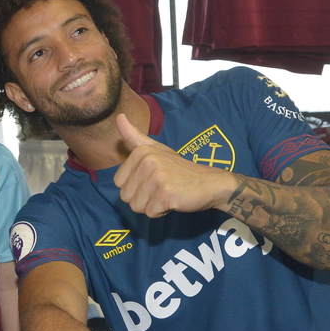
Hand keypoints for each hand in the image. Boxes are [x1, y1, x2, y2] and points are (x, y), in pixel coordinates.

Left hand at [113, 114, 233, 217]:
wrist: (211, 183)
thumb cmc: (180, 169)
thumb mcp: (157, 149)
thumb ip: (134, 136)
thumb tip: (119, 117)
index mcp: (141, 151)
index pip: (118, 182)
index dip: (135, 187)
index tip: (152, 180)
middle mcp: (147, 162)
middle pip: (125, 196)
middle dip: (142, 198)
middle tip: (161, 189)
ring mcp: (157, 178)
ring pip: (137, 206)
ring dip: (152, 206)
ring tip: (166, 194)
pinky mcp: (165, 194)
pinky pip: (150, 213)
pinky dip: (161, 212)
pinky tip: (173, 201)